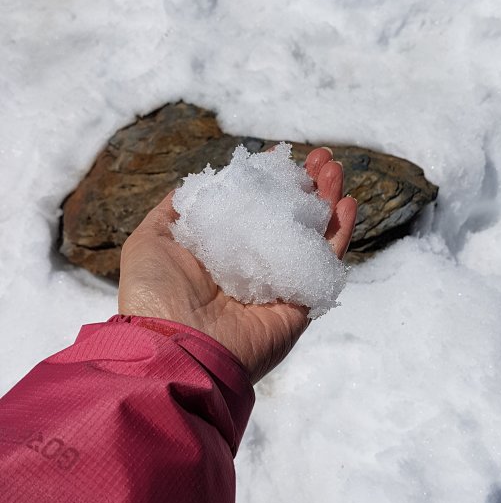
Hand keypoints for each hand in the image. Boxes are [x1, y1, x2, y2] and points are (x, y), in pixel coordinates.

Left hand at [118, 148, 356, 382]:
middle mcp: (250, 266)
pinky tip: (347, 204)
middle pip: (287, 218)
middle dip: (305, 185)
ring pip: (311, 236)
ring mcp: (277, 285)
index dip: (268, 180)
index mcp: (219, 251)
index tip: (282, 155)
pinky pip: (325, 266)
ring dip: (327, 200)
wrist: (173, 348)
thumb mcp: (151, 240)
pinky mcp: (298, 305)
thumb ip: (176, 210)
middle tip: (321, 158)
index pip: (252, 208)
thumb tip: (198, 186)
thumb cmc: (154, 296)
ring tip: (335, 168)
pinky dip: (340, 234)